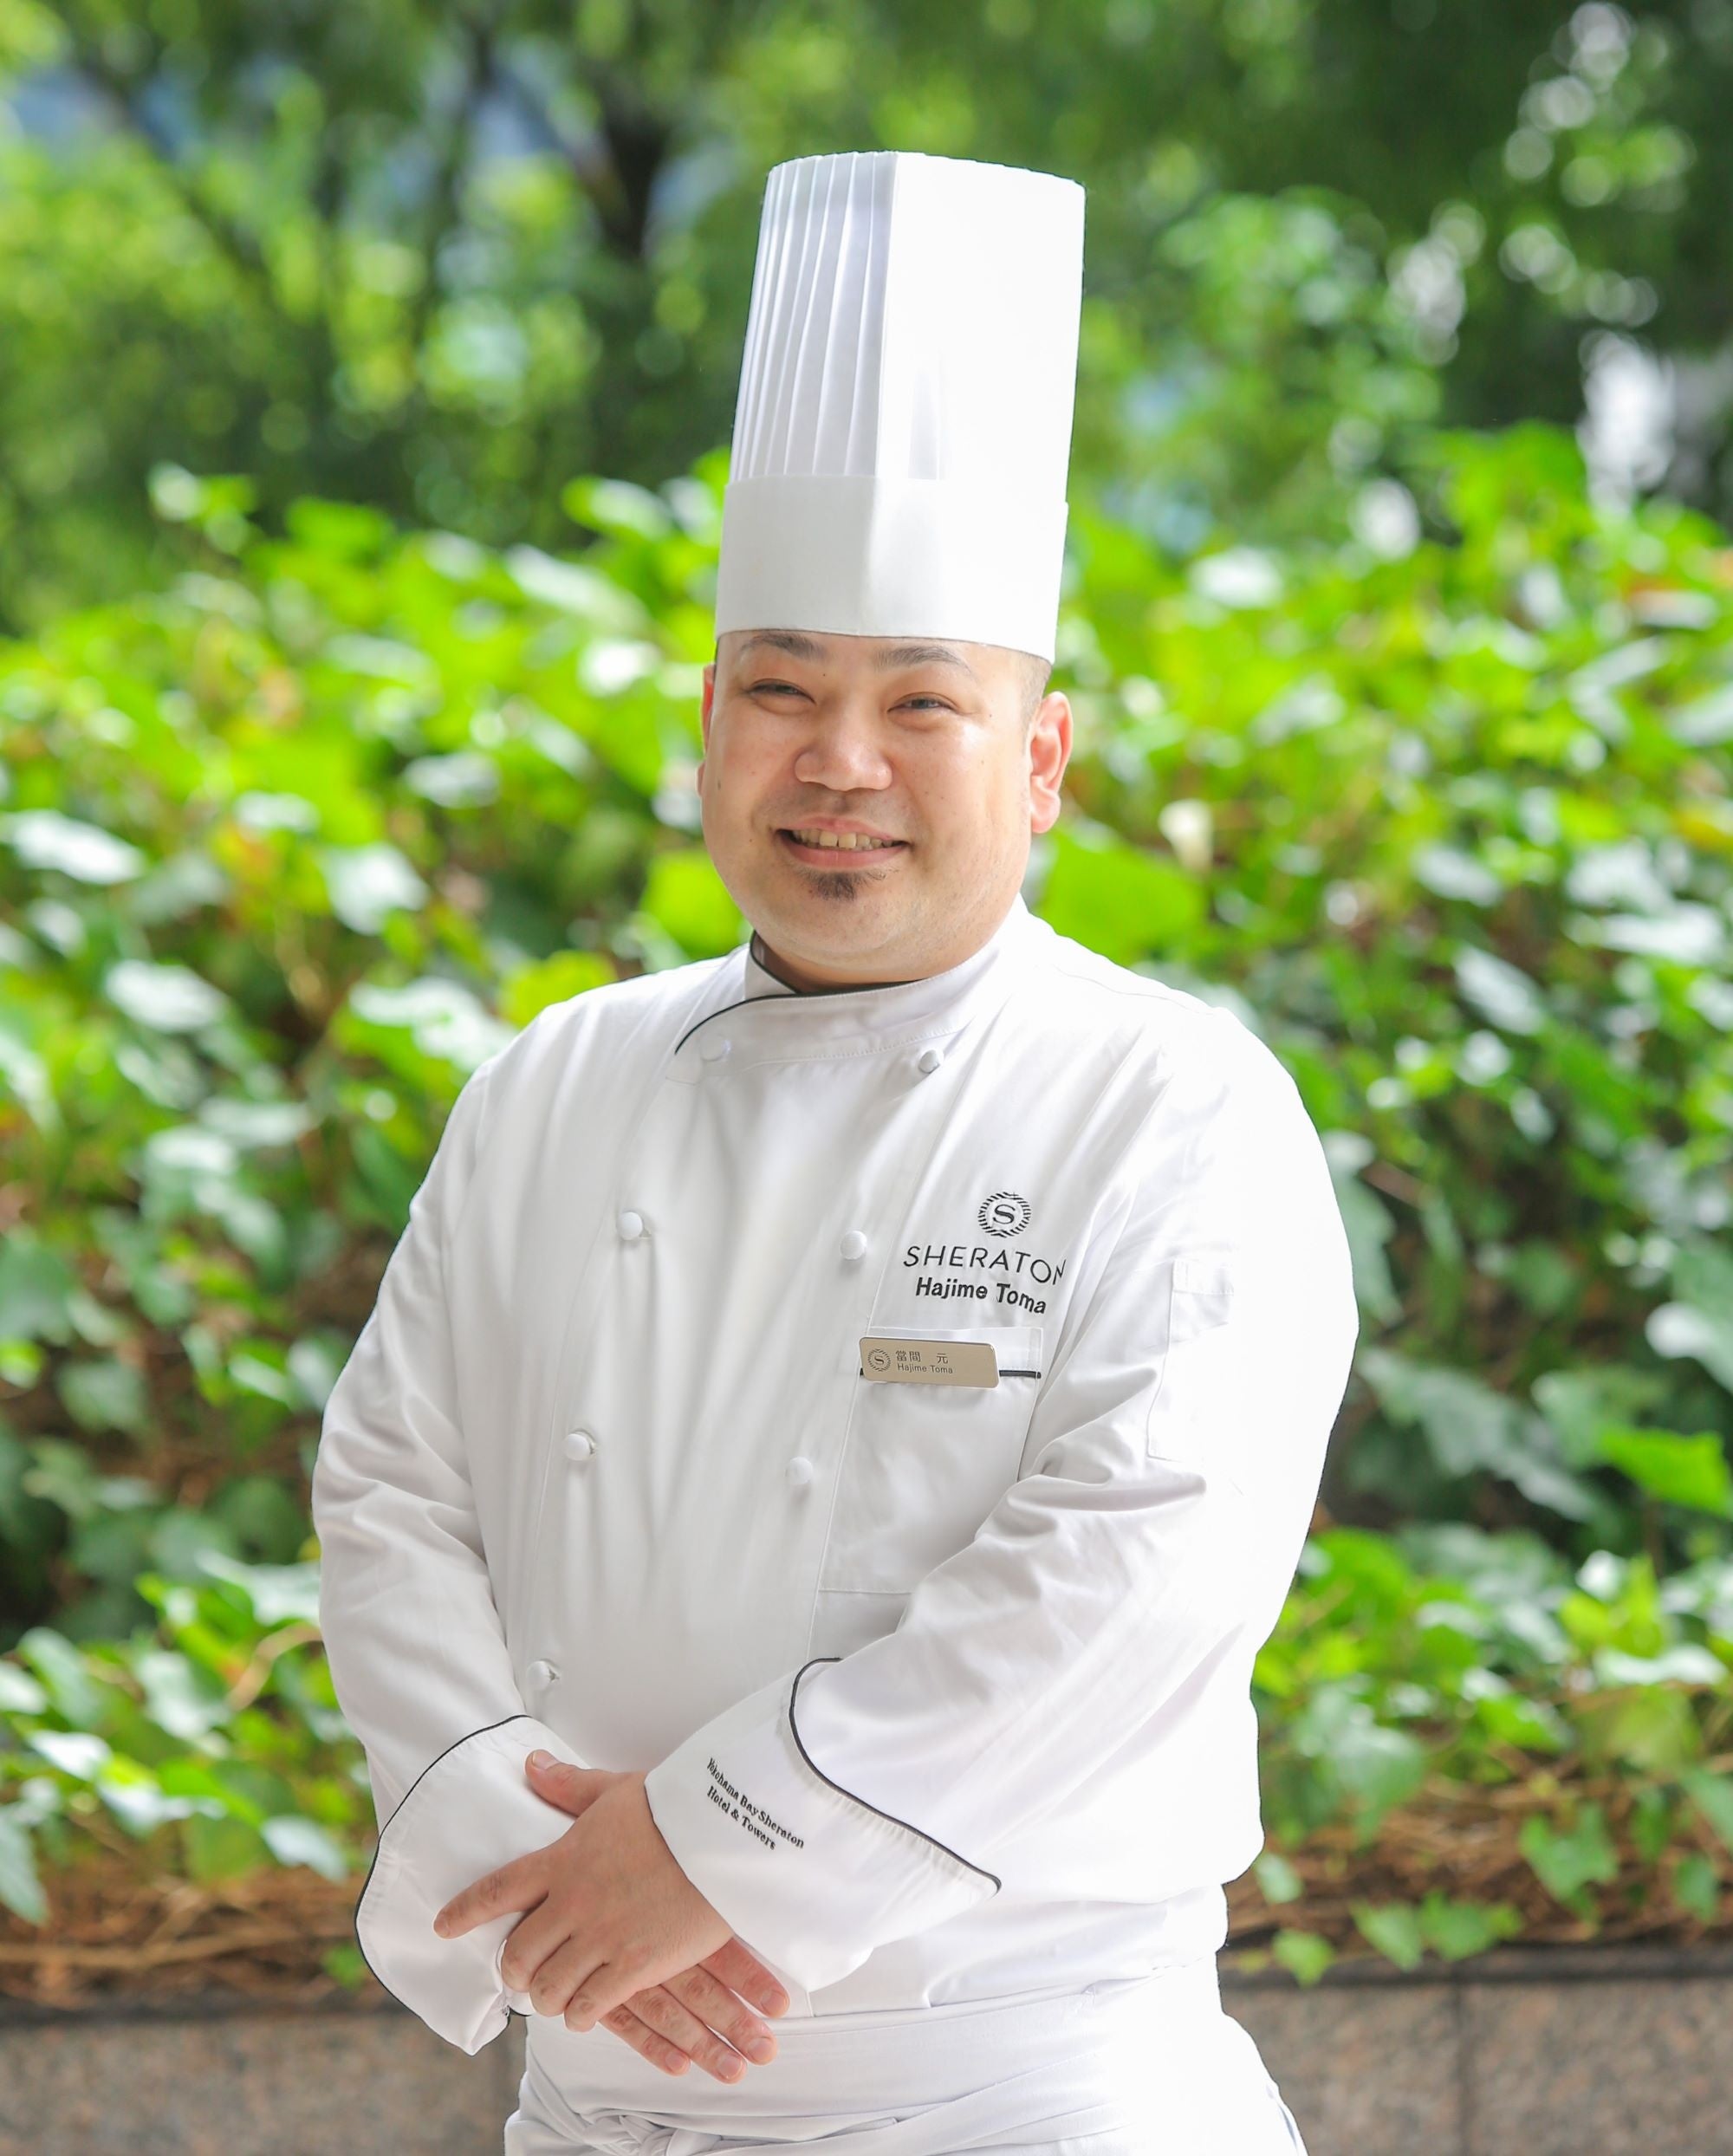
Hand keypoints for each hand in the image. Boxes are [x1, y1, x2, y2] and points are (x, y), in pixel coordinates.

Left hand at [433, 1750, 787, 2082]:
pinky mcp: (634, 1966)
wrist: (723, 1834)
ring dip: (547, 1996)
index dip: (464, 1912)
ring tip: (555, 1995)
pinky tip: (586, 2010)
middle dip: (514, 1969)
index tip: (442, 1927)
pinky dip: (581, 2013)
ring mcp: (601, 1938)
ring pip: (548, 1988)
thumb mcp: (615, 1789)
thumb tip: (531, 1763)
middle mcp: (572, 1903)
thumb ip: (568, 1785)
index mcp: (561, 1859)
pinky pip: (589, 2006)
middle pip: (517, 1953)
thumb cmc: (673, 1807)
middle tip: (521, 1973)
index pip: (495, 1890)